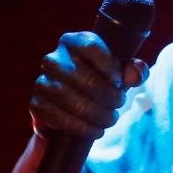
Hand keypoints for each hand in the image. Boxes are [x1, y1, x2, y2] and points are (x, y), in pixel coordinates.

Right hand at [29, 31, 146, 138]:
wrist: (77, 106)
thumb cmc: (105, 82)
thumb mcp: (124, 73)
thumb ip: (136, 70)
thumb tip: (133, 75)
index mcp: (74, 42)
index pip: (93, 48)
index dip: (112, 69)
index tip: (120, 83)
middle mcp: (53, 59)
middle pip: (87, 81)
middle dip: (109, 99)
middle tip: (118, 106)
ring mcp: (42, 82)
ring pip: (72, 101)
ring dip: (97, 115)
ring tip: (109, 119)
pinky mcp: (36, 105)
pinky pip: (58, 118)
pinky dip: (81, 128)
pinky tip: (94, 130)